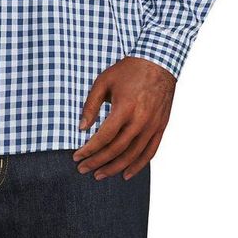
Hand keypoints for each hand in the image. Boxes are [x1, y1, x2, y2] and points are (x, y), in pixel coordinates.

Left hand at [72, 57, 176, 179]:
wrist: (158, 62)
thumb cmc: (128, 70)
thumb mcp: (103, 81)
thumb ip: (91, 105)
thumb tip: (81, 128)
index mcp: (124, 108)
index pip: (103, 137)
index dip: (89, 150)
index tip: (76, 157)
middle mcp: (140, 120)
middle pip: (116, 150)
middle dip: (97, 162)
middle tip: (83, 169)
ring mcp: (152, 125)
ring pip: (132, 155)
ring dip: (115, 168)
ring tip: (99, 175)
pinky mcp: (160, 127)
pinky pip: (150, 152)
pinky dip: (138, 166)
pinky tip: (126, 174)